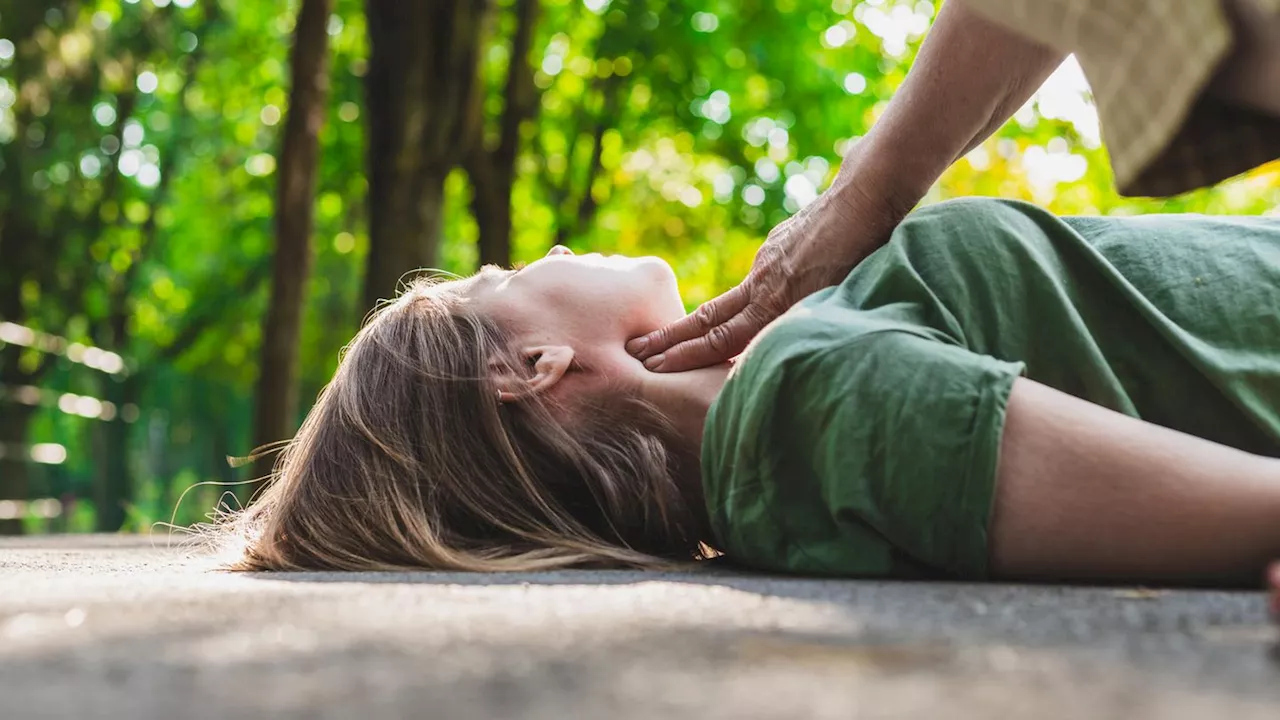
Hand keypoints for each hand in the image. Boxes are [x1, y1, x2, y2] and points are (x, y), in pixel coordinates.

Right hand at [627, 174, 904, 371]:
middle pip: (709, 318)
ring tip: (684, 333)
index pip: (720, 338)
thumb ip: (801, 322)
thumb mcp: (835, 300)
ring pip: (733, 299)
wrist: (866, 196)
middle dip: (672, 338)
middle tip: (639, 350)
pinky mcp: (779, 243)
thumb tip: (775, 345)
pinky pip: (761, 277)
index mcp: (774, 301)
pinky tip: (762, 294)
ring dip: (705, 319)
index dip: (686, 355)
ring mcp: (767, 261)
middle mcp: (763, 283)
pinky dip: (753, 294)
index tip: (654, 365)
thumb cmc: (863, 253)